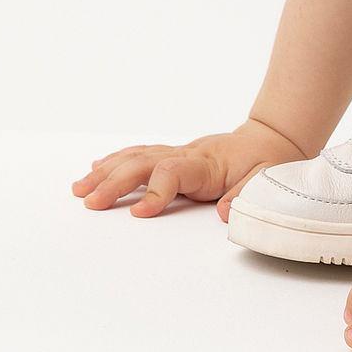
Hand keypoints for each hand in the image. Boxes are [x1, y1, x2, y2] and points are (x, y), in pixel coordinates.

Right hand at [71, 119, 307, 220]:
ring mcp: (178, 153)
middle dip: (113, 183)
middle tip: (89, 203)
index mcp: (208, 165)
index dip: (154, 192)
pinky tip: (96, 169)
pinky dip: (116, 161)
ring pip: (135, 157)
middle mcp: (187, 155)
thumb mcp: (268, 180)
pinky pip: (139, 154)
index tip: (139, 212)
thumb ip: (246, 195)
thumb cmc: (268, 162)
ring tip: (80, 189)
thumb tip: (224, 212)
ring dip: (106, 173)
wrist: (271, 139)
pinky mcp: (174, 155)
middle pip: (142, 163)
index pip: (173, 173)